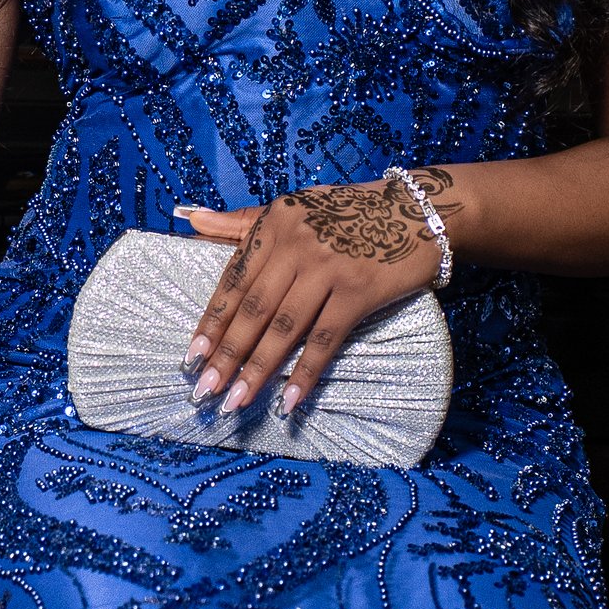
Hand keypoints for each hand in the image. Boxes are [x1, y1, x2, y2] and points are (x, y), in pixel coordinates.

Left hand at [176, 175, 449, 415]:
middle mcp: (296, 244)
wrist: (418, 211)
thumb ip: (242, 221)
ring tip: (236, 401)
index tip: (192, 357)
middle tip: (205, 390)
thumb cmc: (349, 212)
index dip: (212, 322)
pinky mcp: (359, 291)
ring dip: (257, 369)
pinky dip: (305, 372)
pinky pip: (325, 340)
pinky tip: (288, 400)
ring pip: (284, 328)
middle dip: (226, 354)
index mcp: (274, 224)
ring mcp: (328, 268)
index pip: (234, 279)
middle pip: (253, 309)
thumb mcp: (293, 207)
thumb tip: (190, 219)